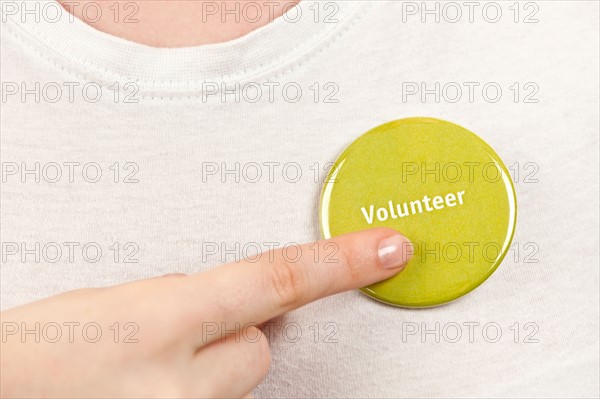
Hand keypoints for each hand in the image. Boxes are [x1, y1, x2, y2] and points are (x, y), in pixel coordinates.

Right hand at [0, 228, 411, 397]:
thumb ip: (184, 299)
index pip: (277, 280)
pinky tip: (151, 386)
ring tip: (149, 367)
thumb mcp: (115, 304)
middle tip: (178, 334)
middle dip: (235, 332)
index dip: (341, 262)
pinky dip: (194, 392)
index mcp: (163, 320)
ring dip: (210, 368)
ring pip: (237, 380)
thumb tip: (228, 297)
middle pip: (260, 345)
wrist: (4, 390)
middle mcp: (180, 381)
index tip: (387, 251)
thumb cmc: (34, 353)